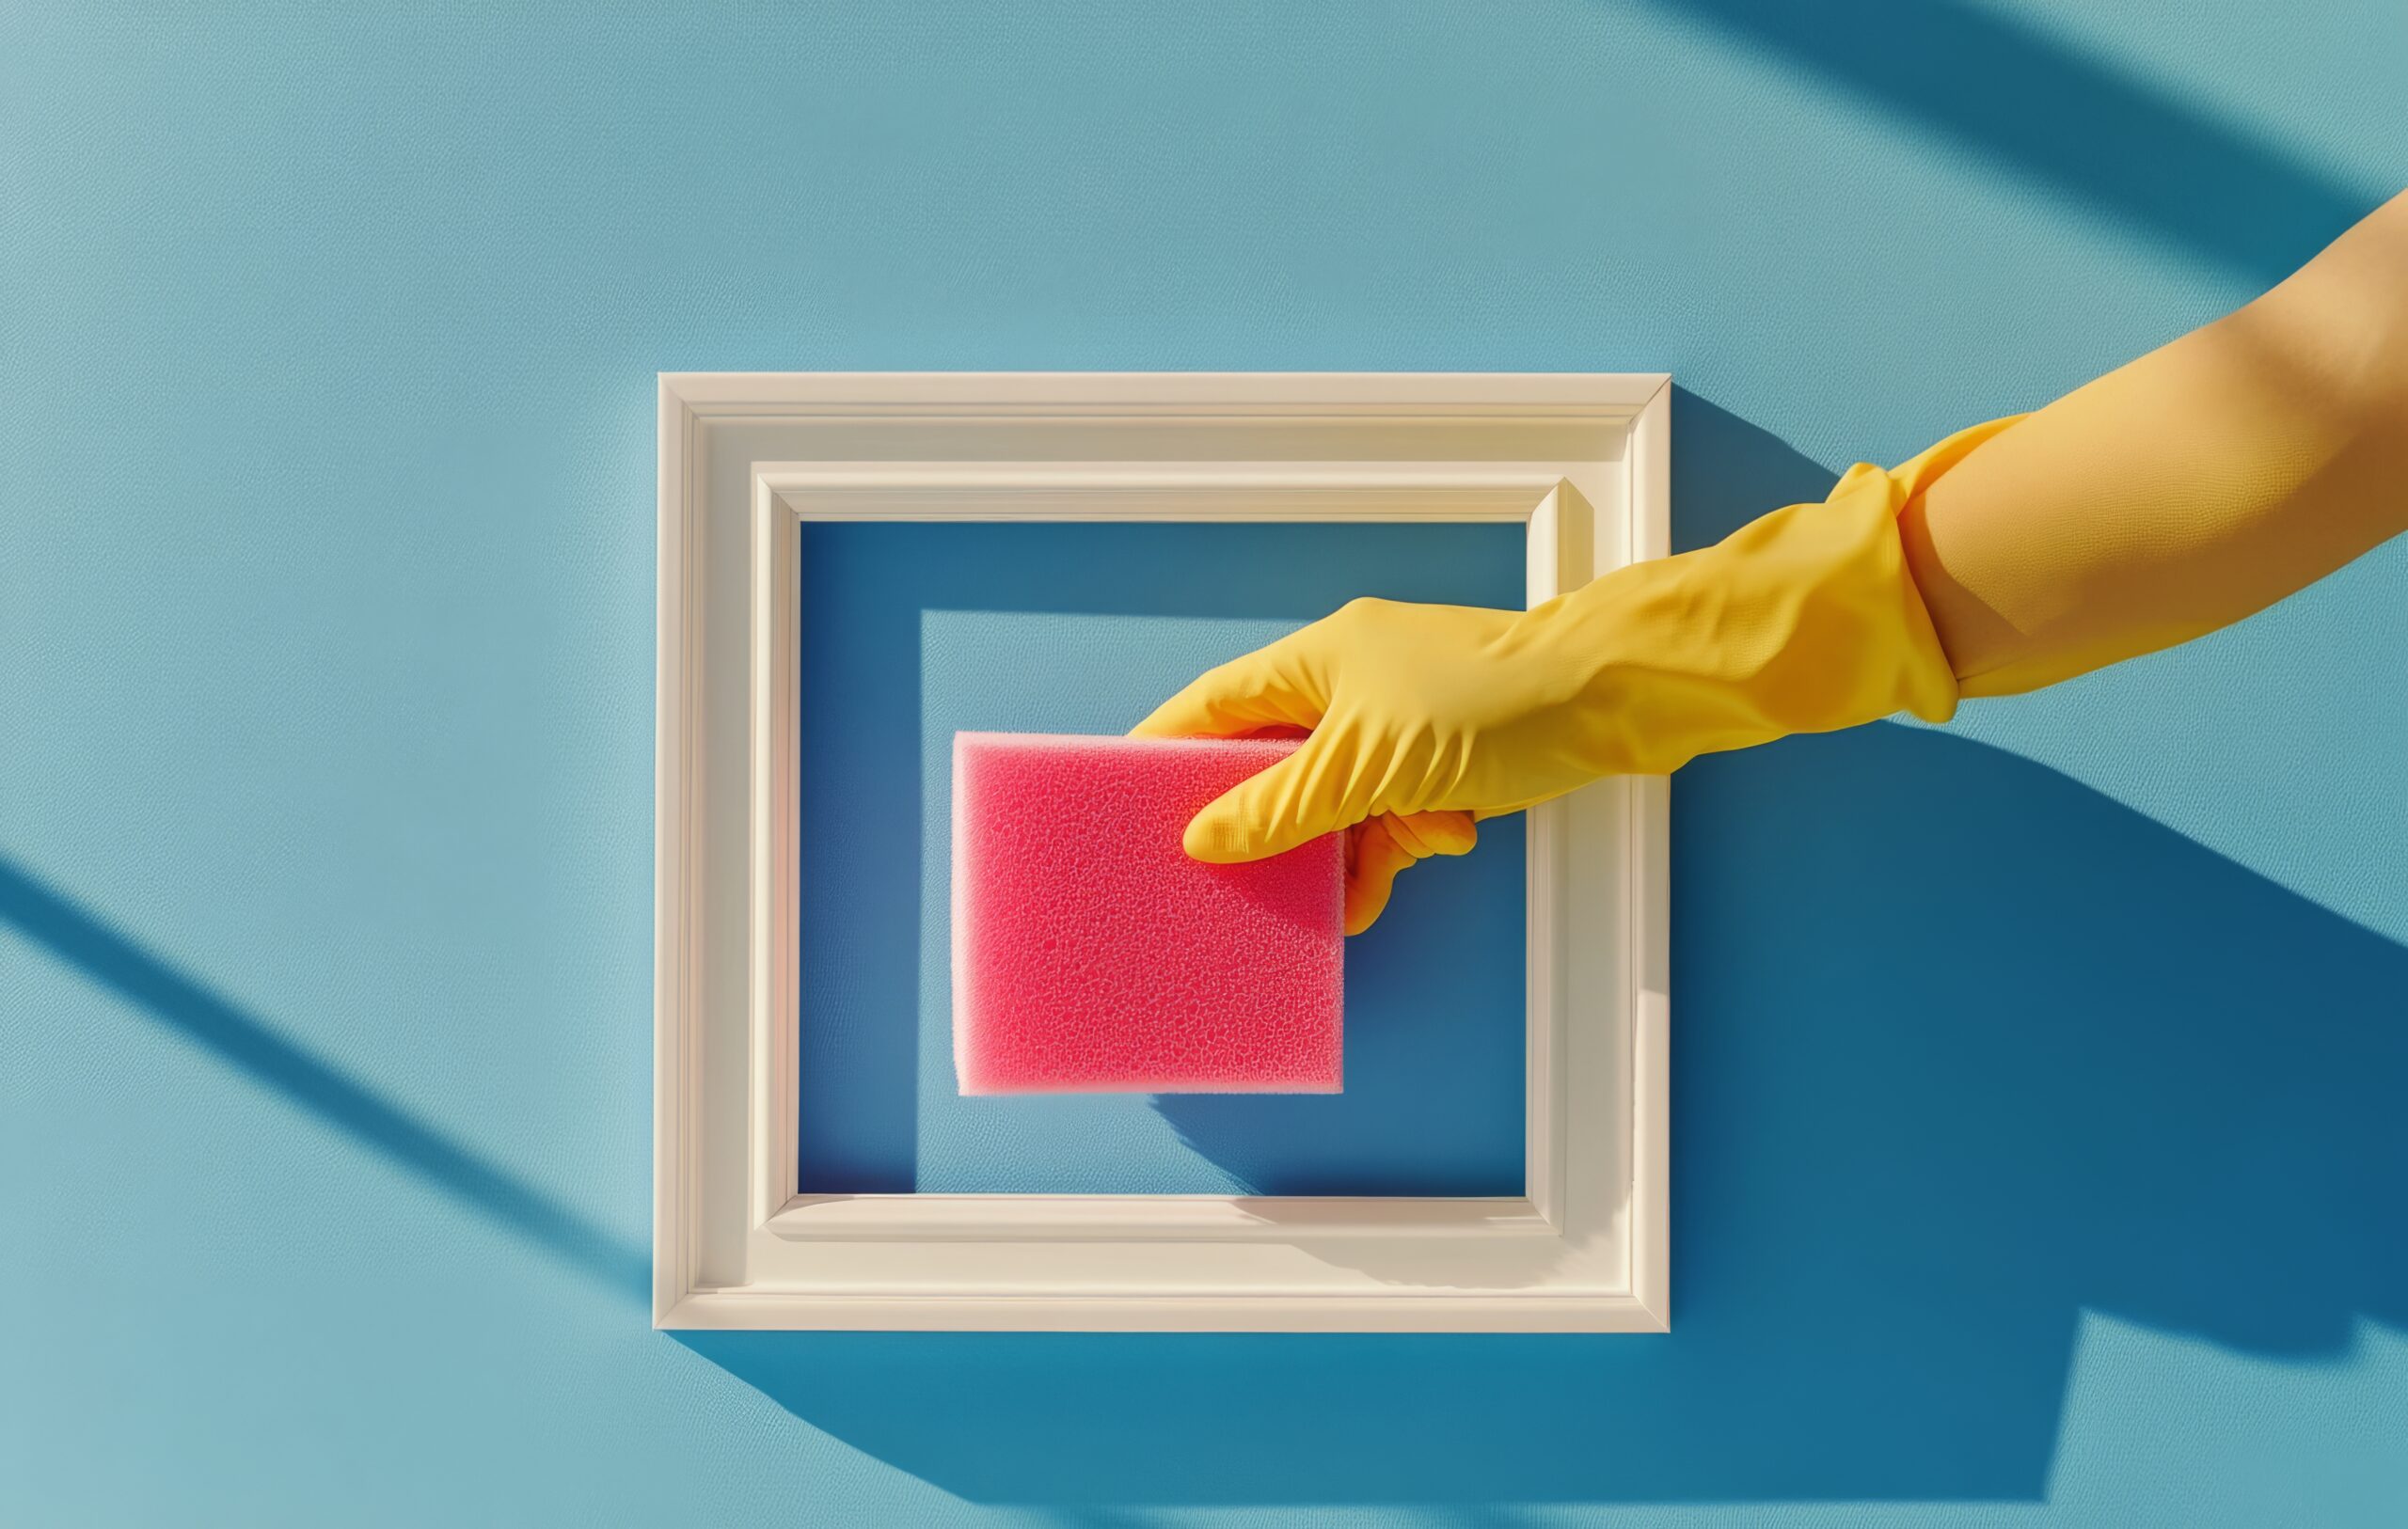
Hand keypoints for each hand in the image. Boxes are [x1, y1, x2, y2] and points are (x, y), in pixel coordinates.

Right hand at [1135, 435, 1981, 930]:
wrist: (1617, 700)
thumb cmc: (1497, 704)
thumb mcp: (1367, 765)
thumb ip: (1282, 805)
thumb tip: (1207, 838)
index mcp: (1316, 661)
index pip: (1212, 708)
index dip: (1167, 755)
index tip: (1123, 803)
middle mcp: (1351, 685)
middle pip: (1272, 764)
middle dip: (1254, 826)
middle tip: (1212, 881)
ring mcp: (1401, 725)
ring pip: (1334, 803)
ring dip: (1329, 854)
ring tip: (1311, 910)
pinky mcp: (1447, 764)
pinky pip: (1389, 819)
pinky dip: (1386, 853)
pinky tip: (1377, 894)